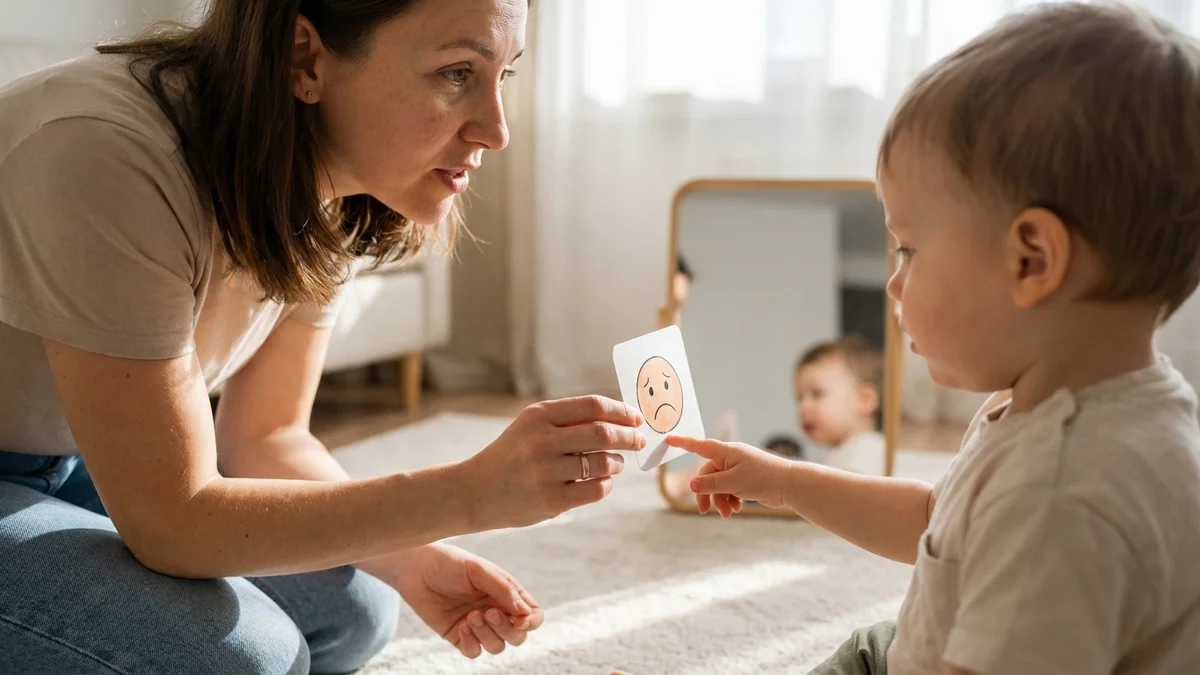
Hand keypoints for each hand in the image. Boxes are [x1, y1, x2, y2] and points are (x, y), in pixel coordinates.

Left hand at [388, 543, 544, 658]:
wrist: (415, 569)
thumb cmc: (450, 563)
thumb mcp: (479, 570)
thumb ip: (504, 590)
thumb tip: (525, 613)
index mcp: (507, 593)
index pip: (532, 615)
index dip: (531, 622)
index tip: (519, 620)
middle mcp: (496, 611)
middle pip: (518, 637)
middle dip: (507, 630)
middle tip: (488, 613)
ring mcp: (478, 626)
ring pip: (497, 647)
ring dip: (486, 635)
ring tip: (470, 616)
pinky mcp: (459, 636)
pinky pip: (474, 652)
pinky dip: (471, 642)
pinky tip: (460, 626)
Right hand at [462, 395, 646, 529]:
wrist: (474, 491)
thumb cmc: (512, 455)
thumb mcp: (531, 427)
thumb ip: (568, 419)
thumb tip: (620, 418)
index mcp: (539, 415)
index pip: (592, 406)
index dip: (621, 411)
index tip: (635, 418)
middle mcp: (541, 440)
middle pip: (602, 432)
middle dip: (628, 436)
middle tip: (638, 440)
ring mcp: (545, 471)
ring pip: (602, 462)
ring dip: (617, 462)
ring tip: (615, 462)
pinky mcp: (550, 500)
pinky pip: (595, 489)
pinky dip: (607, 483)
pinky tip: (603, 481)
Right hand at [665, 435, 797, 515]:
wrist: (790, 486)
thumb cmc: (762, 478)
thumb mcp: (732, 482)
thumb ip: (710, 484)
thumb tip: (691, 484)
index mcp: (726, 452)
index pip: (699, 445)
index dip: (683, 443)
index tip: (668, 439)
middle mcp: (731, 458)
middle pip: (707, 475)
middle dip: (706, 493)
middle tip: (704, 511)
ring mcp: (738, 469)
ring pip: (718, 485)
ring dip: (720, 500)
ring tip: (727, 514)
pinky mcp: (746, 480)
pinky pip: (729, 490)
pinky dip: (730, 500)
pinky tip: (736, 509)